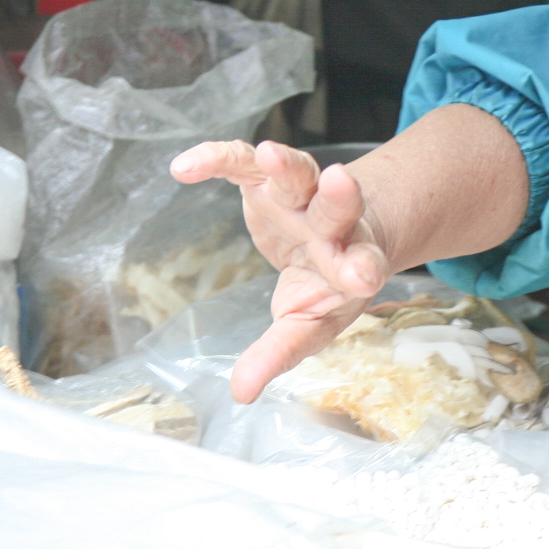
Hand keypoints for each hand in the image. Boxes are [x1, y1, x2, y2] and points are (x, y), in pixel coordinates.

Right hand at [169, 139, 388, 402]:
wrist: (340, 230)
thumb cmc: (325, 284)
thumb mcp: (308, 322)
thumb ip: (279, 352)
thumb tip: (241, 393)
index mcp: (350, 263)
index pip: (361, 264)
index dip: (360, 269)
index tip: (361, 278)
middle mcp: (332, 225)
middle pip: (338, 208)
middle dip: (339, 198)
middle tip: (339, 182)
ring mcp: (301, 196)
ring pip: (300, 174)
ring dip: (287, 166)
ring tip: (270, 156)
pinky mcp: (268, 178)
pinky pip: (242, 162)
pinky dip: (218, 158)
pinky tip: (187, 166)